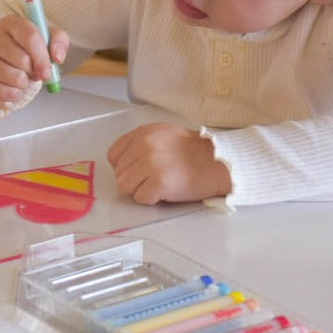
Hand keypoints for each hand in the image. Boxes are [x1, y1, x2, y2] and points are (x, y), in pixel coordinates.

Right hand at [0, 14, 67, 104]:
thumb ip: (58, 42)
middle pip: (22, 60)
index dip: (42, 57)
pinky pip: (5, 93)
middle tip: (34, 71)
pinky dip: (15, 94)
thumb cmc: (26, 47)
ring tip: (22, 76)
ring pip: (14, 78)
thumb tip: (57, 58)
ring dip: (25, 83)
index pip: (30, 37)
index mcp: (11, 22)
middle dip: (34, 71)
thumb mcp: (46, 37)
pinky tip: (12, 85)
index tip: (48, 72)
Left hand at [107, 123, 232, 204]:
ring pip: (125, 187)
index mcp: (143, 133)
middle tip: (154, 178)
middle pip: (119, 173)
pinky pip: (140, 198)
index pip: (113, 155)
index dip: (124, 166)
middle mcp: (144, 146)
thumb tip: (126, 161)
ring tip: (159, 184)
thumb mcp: (164, 135)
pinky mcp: (158, 183)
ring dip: (140, 190)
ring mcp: (150, 164)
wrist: (219, 161)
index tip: (137, 170)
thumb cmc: (196, 151)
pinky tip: (166, 191)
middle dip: (134, 179)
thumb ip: (142, 143)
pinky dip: (152, 199)